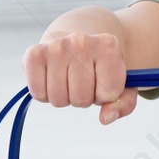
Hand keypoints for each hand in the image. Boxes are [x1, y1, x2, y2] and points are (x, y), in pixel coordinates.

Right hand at [23, 31, 137, 124]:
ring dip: (64, 97)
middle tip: (82, 81)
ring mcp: (56, 46)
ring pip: (59, 99)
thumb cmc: (100, 66)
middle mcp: (81, 42)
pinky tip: (52, 78)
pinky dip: (44, 95)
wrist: (76, 39)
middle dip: (83, 98)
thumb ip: (124, 104)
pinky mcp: (33, 54)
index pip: (109, 94)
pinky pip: (37, 94)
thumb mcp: (121, 81)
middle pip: (81, 98)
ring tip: (68, 78)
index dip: (105, 95)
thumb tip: (105, 118)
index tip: (102, 81)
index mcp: (108, 45)